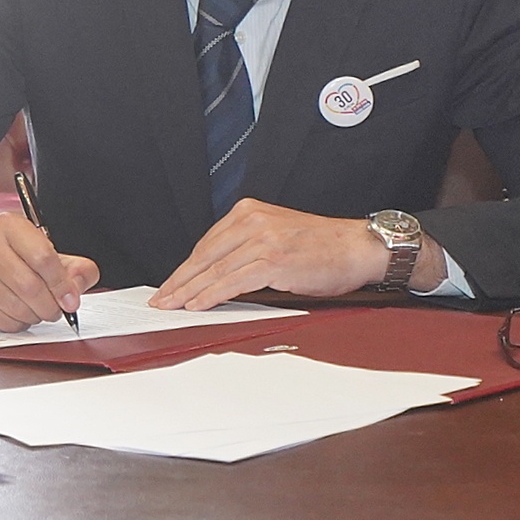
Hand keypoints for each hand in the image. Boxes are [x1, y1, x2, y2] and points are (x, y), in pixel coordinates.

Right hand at [0, 215, 98, 330]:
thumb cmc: (12, 261)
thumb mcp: (49, 256)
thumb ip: (75, 269)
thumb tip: (76, 287)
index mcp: (11, 226)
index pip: (43, 257)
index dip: (61, 284)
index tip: (70, 300)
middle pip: (28, 285)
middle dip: (48, 305)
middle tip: (54, 310)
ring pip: (15, 306)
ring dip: (33, 316)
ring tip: (35, 311)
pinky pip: (0, 320)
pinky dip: (15, 323)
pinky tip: (16, 314)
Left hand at [149, 198, 440, 309]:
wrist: (359, 247)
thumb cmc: (322, 247)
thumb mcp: (276, 236)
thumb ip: (246, 249)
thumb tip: (214, 276)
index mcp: (248, 212)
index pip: (206, 245)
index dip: (184, 269)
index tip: (169, 285)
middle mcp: (252, 220)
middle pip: (203, 257)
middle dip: (179, 282)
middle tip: (160, 300)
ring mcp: (261, 239)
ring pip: (214, 271)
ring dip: (189, 293)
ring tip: (172, 307)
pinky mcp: (272, 260)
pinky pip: (232, 282)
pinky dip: (211, 296)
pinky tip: (197, 306)